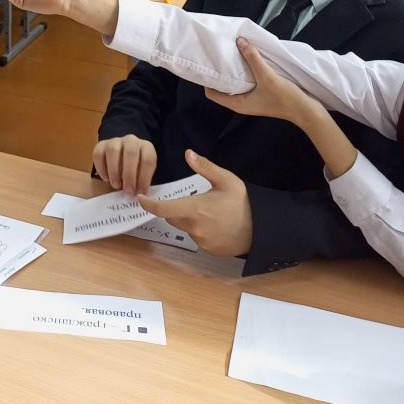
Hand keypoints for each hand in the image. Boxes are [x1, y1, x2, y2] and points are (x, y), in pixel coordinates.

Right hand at [92, 135, 156, 194]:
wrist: (122, 161)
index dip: (145, 177)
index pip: (147, 159)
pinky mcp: (101, 145)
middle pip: (131, 152)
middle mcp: (131, 141)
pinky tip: (106, 179)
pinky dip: (101, 168)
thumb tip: (140, 195)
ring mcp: (115, 141)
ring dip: (114, 170)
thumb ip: (143, 183)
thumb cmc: (136, 172)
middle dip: (129, 174)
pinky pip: (98, 154)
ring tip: (116, 185)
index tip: (141, 192)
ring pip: (113, 150)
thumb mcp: (143, 175)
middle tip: (128, 190)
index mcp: (146, 147)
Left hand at [138, 150, 252, 256]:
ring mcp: (202, 241)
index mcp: (196, 209)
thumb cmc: (243, 202)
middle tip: (189, 199)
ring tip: (208, 211)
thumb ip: (205, 167)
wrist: (263, 229)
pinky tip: (214, 223)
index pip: (164, 208)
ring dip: (188, 219)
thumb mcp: (227, 180)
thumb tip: (188, 154)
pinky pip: (196, 238)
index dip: (149, 204)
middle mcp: (195, 228)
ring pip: (184, 228)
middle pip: (173, 217)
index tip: (140, 199)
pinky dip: (199, 230)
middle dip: (174, 208)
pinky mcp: (209, 250)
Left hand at [203, 38, 317, 126]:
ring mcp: (251, 99)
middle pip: (222, 87)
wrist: (306, 110)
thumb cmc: (284, 97)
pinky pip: (247, 81)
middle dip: (220, 72)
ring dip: (234, 70)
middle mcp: (240, 103)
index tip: (207, 63)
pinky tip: (247, 59)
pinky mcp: (260, 94)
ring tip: (230, 53)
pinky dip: (245, 71)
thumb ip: (252, 58)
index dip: (207, 80)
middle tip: (217, 54)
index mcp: (236, 103)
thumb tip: (239, 41)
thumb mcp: (266, 76)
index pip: (211, 93)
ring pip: (235, 83)